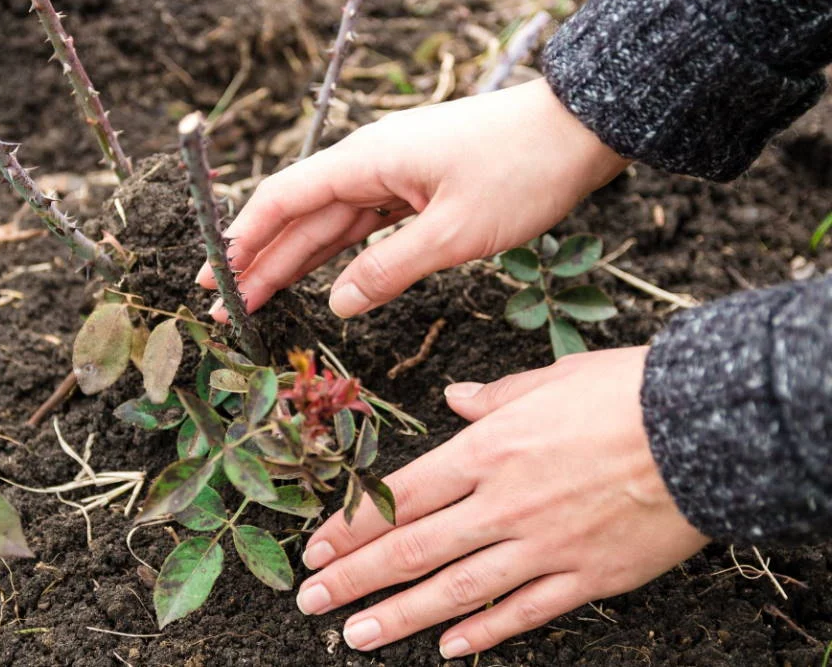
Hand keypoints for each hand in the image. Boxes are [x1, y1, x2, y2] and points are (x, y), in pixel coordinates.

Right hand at [196, 79, 628, 319]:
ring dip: (293, 263)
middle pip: (300, 216)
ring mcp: (394, 176)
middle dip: (260, 261)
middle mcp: (371, 164)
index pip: (284, 199)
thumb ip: (388, 271)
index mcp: (367, 161)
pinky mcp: (417, 189)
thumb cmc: (523, 172)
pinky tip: (321, 282)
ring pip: (330, 225)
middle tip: (226, 307)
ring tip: (257, 301)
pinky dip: (339, 256)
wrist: (581, 132)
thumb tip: (337, 304)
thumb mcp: (454, 233)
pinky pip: (364, 227)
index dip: (243, 237)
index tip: (213, 276)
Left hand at [295, 347, 709, 656]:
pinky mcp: (587, 576)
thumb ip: (492, 398)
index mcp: (487, 451)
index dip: (351, 528)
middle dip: (354, 579)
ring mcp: (544, 546)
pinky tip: (448, 649)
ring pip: (456, 591)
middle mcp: (504, 504)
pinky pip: (524, 612)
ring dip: (399, 616)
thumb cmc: (626, 393)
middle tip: (311, 602)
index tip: (316, 549)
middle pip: (412, 548)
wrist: (707, 428)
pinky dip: (483, 634)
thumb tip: (453, 398)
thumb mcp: (549, 379)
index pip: (399, 497)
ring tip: (355, 636)